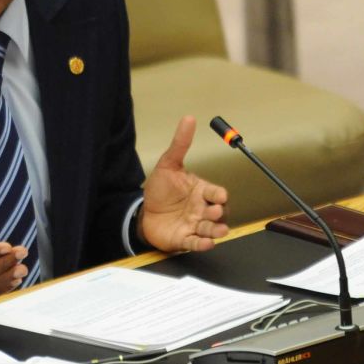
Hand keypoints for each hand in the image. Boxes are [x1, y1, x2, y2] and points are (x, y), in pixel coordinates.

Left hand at [140, 116, 228, 251]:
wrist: (143, 211)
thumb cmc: (160, 190)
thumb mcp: (168, 164)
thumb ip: (180, 144)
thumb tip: (188, 119)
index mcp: (201, 191)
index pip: (217, 193)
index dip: (219, 195)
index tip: (220, 195)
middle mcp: (201, 209)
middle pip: (219, 212)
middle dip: (219, 213)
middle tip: (214, 211)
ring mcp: (194, 224)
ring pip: (211, 229)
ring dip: (216, 230)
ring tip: (218, 231)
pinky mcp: (185, 238)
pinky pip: (197, 242)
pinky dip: (203, 244)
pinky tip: (206, 243)